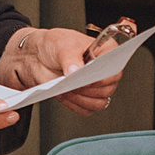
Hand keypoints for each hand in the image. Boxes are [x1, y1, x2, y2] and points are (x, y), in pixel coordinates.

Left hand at [0, 28, 121, 116]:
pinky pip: (86, 110)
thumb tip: (75, 71)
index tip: (87, 77)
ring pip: (99, 102)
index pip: (115, 68)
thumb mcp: (61, 46)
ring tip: (66, 88)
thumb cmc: (54, 45)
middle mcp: (104, 70)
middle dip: (88, 89)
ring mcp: (96, 86)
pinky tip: (64, 94)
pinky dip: (75, 104)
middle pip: (107, 89)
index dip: (103, 76)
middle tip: (72, 83)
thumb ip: (70, 58)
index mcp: (106, 51)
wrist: (38, 56)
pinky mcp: (84, 98)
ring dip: (82, 98)